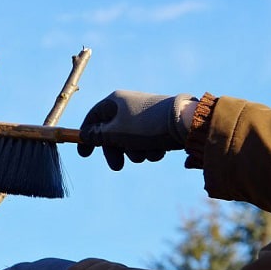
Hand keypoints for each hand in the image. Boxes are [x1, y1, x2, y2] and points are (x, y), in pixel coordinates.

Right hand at [77, 90, 196, 169]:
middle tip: (118, 167)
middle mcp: (128, 106)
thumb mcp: (115, 133)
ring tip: (147, 153)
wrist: (186, 122)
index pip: (93, 118)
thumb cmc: (146, 126)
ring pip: (131, 140)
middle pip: (112, 133)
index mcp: (115, 102)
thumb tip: (85, 135)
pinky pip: (147, 141)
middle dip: (117, 151)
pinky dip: (150, 148)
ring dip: (136, 152)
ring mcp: (144, 115)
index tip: (84, 155)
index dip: (86, 137)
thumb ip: (97, 136)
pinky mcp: (159, 124)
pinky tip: (160, 150)